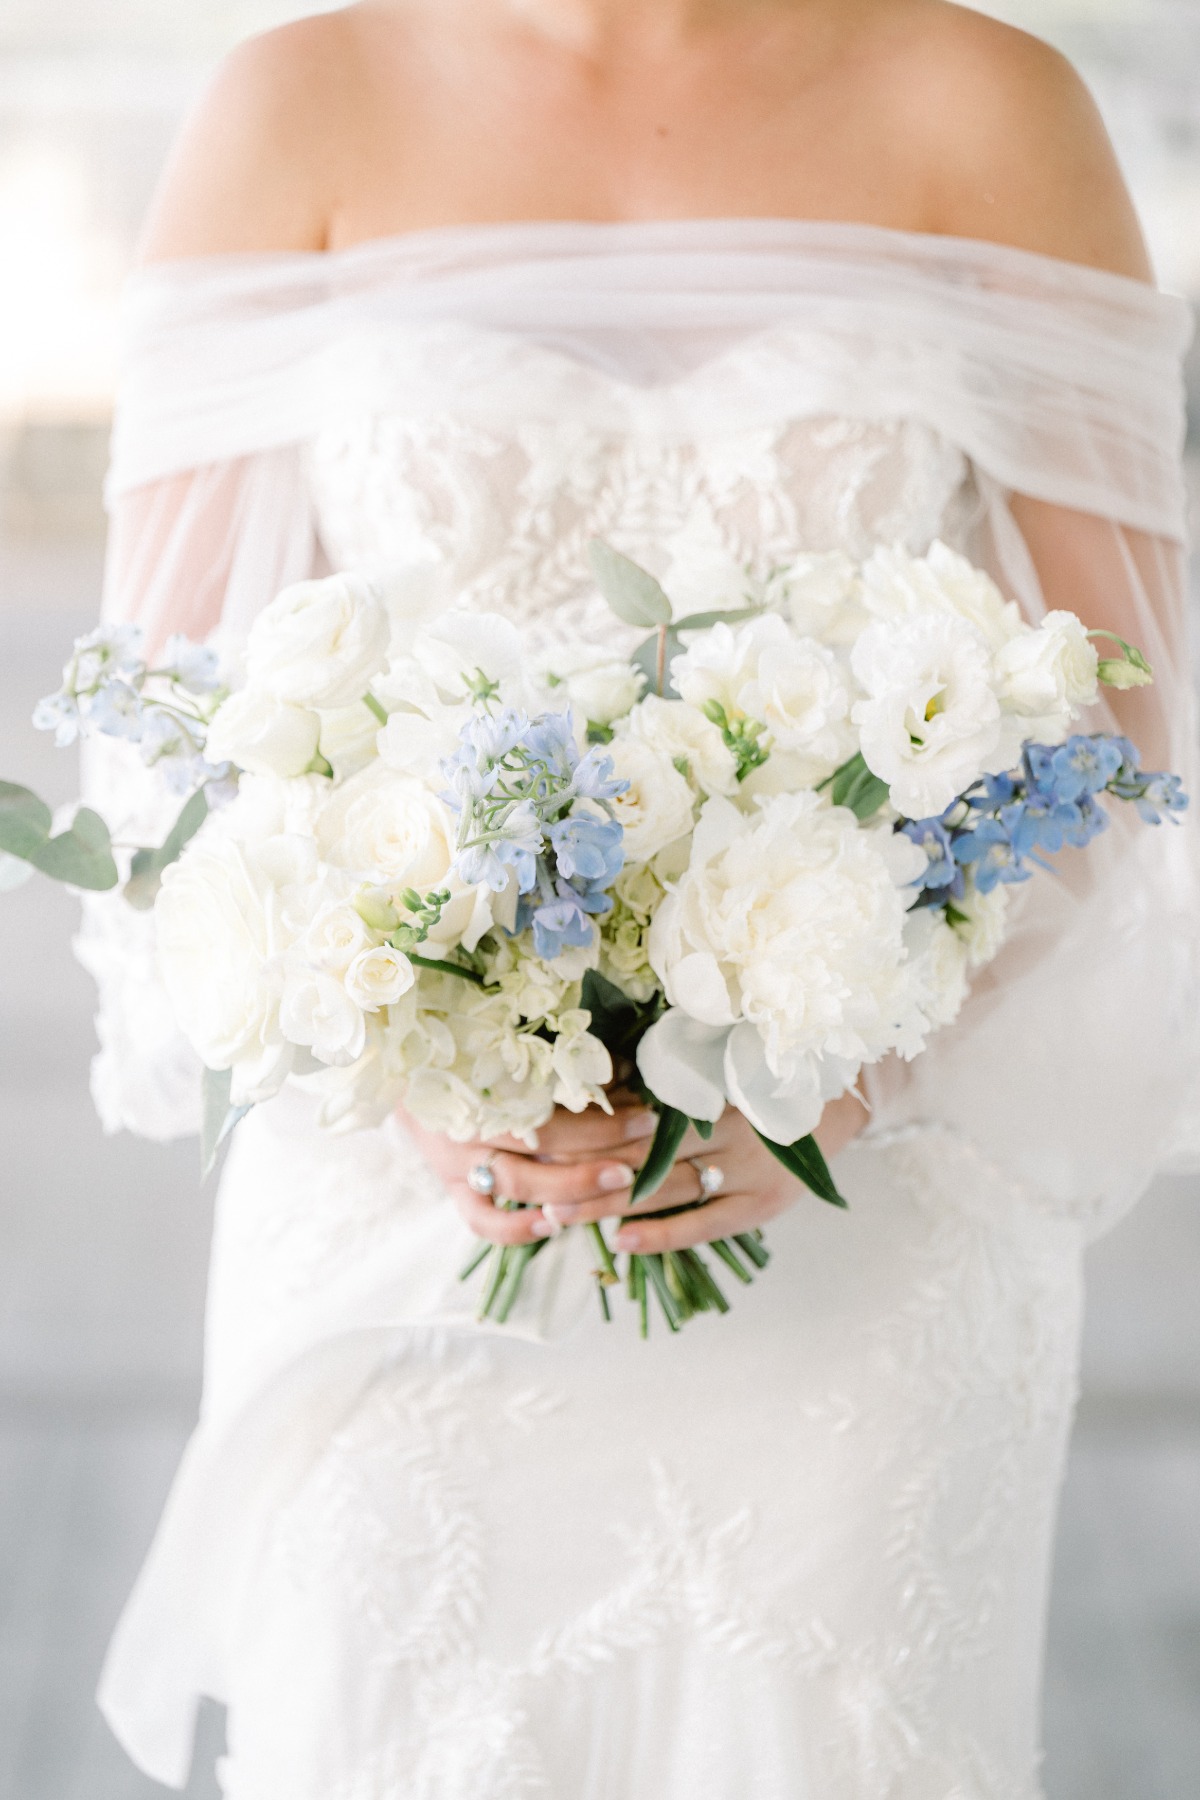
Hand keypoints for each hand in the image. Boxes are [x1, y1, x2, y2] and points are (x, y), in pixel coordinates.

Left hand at [400, 1087, 866, 1250]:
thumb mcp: (715, 1058)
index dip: (581, 1121)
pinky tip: (619, 1241)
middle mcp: (726, 1123)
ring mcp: (747, 1167)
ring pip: (665, 1189)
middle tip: (523, 1181)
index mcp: (710, 1082)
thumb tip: (591, 1070)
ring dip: (607, 1202)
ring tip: (556, 1215)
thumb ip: (659, 1067)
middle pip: (638, 1151)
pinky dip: (661, 1234)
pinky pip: (704, 1223)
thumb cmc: (762, 1072)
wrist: (842, 1099)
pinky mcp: (764, 1205)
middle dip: (578, 1167)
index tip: (530, 1130)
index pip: (632, 1107)